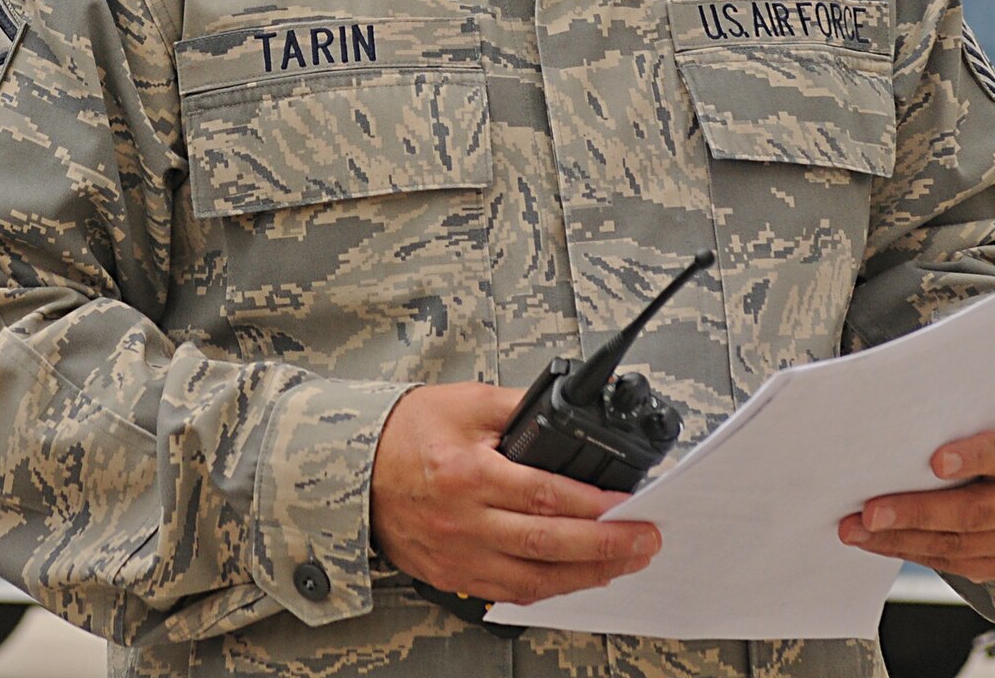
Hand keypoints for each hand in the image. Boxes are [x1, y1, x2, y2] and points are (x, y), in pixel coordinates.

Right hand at [369, 382, 661, 604]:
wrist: (349, 468)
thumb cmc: (405, 433)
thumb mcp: (464, 402)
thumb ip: (517, 406)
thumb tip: (565, 409)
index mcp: (469, 474)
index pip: (545, 495)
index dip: (593, 506)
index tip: (629, 506)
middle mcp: (464, 522)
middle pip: (547, 544)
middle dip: (605, 546)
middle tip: (645, 541)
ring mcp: (457, 555)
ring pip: (533, 579)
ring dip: (585, 575)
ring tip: (624, 564)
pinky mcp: (451, 575)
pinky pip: (508, 592)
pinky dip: (548, 589)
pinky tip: (575, 579)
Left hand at [838, 409, 994, 581]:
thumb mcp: (992, 415)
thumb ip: (960, 419)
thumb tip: (896, 421)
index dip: (971, 457)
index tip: (934, 462)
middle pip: (974, 511)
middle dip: (916, 513)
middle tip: (869, 512)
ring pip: (958, 545)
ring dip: (900, 539)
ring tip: (856, 530)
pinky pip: (954, 564)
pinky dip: (911, 551)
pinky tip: (879, 541)